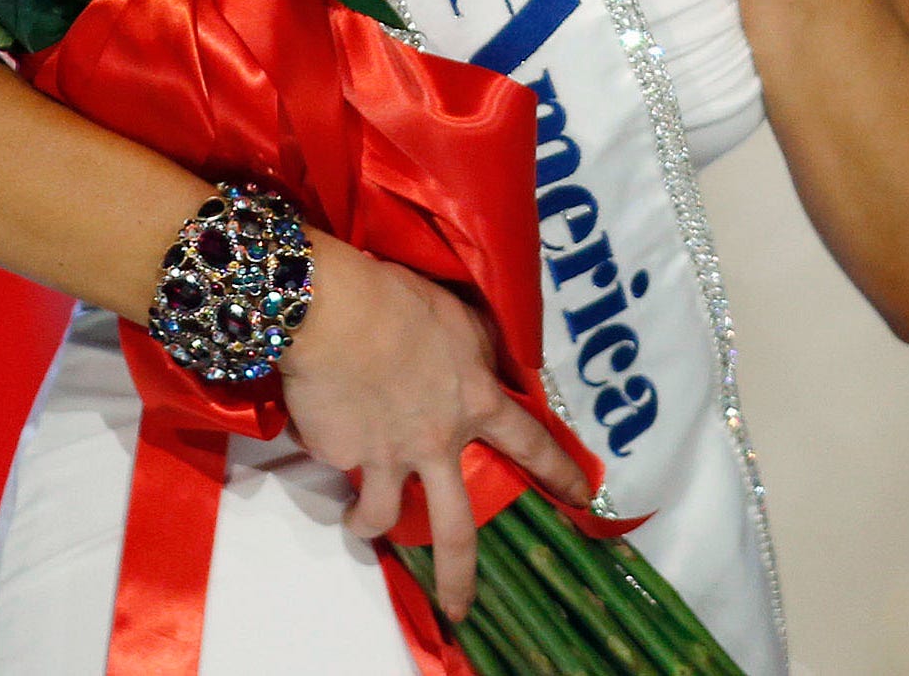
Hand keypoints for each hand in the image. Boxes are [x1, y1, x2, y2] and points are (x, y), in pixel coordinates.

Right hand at [279, 233, 589, 625]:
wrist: (336, 310)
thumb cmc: (401, 299)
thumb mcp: (457, 316)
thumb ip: (475, 349)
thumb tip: (482, 361)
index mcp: (474, 401)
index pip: (530, 444)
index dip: (559, 471)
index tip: (583, 498)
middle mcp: (437, 442)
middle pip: (456, 530)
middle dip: (459, 577)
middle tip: (460, 609)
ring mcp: (389, 456)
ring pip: (383, 517)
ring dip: (369, 524)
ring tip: (361, 520)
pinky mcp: (343, 454)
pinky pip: (337, 460)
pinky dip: (332, 450)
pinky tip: (325, 422)